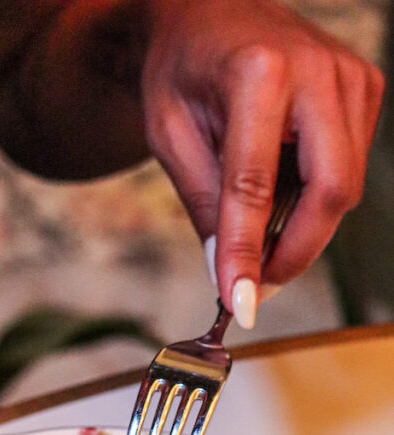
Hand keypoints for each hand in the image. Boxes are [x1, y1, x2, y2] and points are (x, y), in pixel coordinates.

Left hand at [141, 0, 384, 325]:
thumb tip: (229, 275)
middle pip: (330, 191)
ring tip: (256, 228)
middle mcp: (318, 70)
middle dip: (295, 252)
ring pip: (343, 189)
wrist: (208, 13)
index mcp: (259, 73)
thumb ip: (204, 205)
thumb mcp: (171, 136)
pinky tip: (280, 190)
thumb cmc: (184, 69)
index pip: (255, 186)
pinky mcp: (364, 91)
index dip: (248, 253)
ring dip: (302, 227)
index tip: (241, 303)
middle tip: (255, 283)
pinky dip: (314, 199)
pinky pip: (347, 170)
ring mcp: (351, 77)